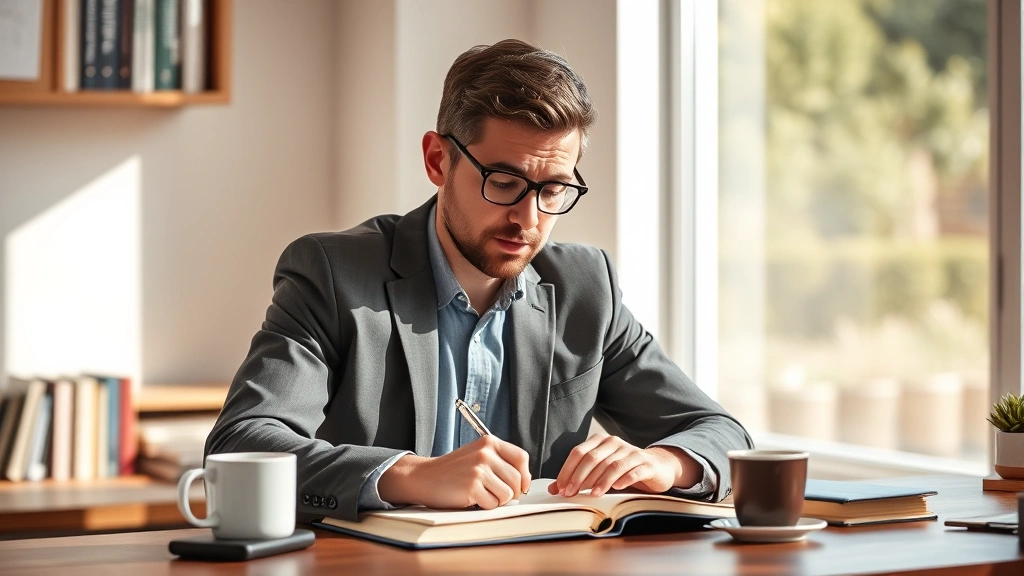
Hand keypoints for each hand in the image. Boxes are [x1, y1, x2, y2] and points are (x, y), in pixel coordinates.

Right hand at [378, 436, 530, 509]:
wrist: (425, 477)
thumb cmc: (453, 470)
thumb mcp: (477, 455)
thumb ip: (499, 462)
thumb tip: (523, 483)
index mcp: (489, 442)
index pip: (521, 457)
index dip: (525, 475)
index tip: (521, 486)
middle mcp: (486, 453)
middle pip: (517, 479)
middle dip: (511, 493)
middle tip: (497, 495)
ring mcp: (479, 469)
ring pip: (507, 494)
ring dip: (497, 500)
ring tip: (482, 495)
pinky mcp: (472, 486)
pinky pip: (492, 504)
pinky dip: (485, 506)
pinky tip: (472, 499)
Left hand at [547, 433, 697, 497]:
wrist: (657, 467)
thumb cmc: (624, 470)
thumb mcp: (600, 472)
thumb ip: (578, 478)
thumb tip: (554, 489)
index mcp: (601, 441)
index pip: (579, 452)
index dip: (567, 470)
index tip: (561, 488)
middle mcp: (615, 443)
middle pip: (593, 458)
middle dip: (580, 477)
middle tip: (572, 493)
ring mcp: (631, 452)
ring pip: (612, 465)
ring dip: (600, 481)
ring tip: (592, 495)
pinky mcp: (646, 464)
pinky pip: (633, 470)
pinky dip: (624, 479)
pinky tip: (617, 487)